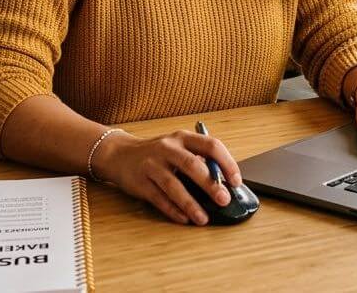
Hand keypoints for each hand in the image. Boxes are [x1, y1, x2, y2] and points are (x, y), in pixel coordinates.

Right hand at [92, 129, 241, 225]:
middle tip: (224, 200)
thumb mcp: (178, 148)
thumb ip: (199, 161)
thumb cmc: (157, 154)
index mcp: (183, 138)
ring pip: (173, 185)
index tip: (236, 181)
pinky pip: (159, 198)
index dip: (226, 163)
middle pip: (192, 165)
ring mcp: (152, 165)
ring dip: (191, 203)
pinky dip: (173, 210)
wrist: (120, 155)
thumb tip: (225, 184)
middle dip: (210, 184)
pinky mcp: (140, 182)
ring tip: (203, 218)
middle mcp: (167, 148)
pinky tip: (184, 219)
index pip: (211, 146)